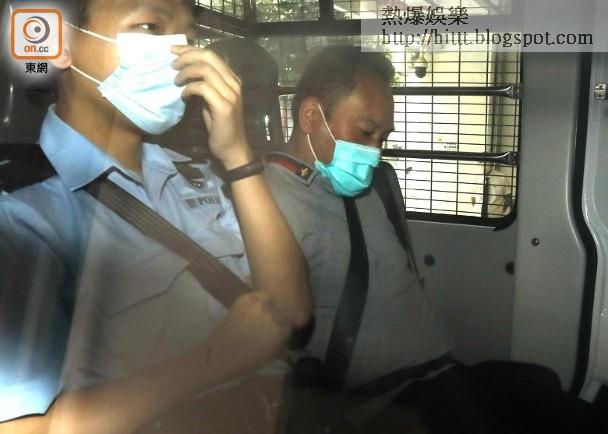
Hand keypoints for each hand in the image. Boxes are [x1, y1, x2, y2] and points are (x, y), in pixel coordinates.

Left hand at [172, 46, 252, 168]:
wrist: (232, 148)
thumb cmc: (220, 126)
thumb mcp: (212, 100)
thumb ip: (206, 84)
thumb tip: (187, 70)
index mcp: (232, 79)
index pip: (211, 54)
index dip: (190, 50)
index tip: (173, 51)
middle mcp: (234, 83)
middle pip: (209, 57)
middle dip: (187, 56)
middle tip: (172, 64)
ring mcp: (231, 94)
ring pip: (205, 70)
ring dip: (186, 72)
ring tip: (176, 81)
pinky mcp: (224, 106)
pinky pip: (202, 88)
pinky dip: (189, 88)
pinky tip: (183, 95)